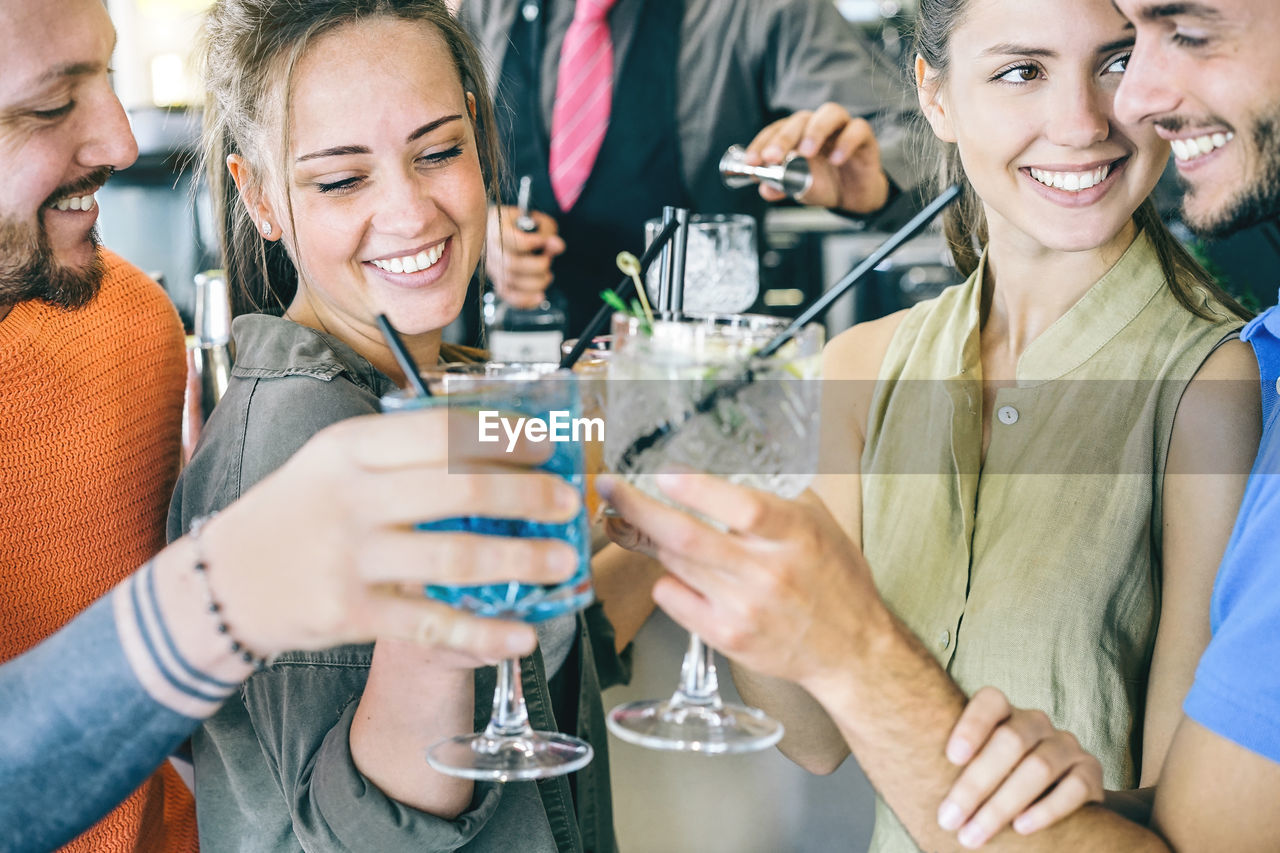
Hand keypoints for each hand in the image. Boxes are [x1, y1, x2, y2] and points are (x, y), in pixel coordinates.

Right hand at [203, 407, 580, 663]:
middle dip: (528, 494)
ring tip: (562, 562)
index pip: (442, 431)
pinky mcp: (351, 613)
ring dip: (522, 559)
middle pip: (461, 488)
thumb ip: (402, 452)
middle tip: (568, 504)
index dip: (503, 437)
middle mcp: (352, 496)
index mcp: (350, 447)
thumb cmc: (295, 512)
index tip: (545, 445)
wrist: (222, 583)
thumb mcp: (333, 461)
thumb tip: (494, 445)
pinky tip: (521, 633)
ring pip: (456, 555)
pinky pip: (433, 623)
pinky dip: (484, 632)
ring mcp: (351, 557)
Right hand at [485, 204, 565, 307]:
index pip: (511, 239)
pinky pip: (508, 296)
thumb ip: (547, 233)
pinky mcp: (498, 281)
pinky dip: (525, 300)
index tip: (546, 242)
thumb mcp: (537, 221)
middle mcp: (491, 249)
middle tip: (548, 260)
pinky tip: (539, 297)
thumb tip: (557, 246)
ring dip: (536, 283)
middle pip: (510, 264)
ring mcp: (493, 267)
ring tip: (547, 275)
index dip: (532, 243)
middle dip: (537, 266)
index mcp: (497, 227)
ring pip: (510, 282)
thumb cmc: (524, 225)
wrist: (510, 231)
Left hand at [595, 472, 883, 686]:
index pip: (741, 508)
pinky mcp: (727, 637)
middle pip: (688, 538)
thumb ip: (776, 496)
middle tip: (611, 489)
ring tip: (632, 522)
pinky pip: (673, 599)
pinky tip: (676, 572)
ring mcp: (744, 609)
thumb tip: (727, 464)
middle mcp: (768, 573)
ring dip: (648, 539)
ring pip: (674, 564)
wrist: (850, 650)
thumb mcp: (819, 523)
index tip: (663, 472)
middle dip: (638, 509)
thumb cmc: (835, 581)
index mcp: (795, 535)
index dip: (697, 489)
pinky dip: (665, 579)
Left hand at [745, 102, 889, 214]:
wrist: (855, 197)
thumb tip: (765, 189)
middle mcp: (818, 125)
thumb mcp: (799, 189)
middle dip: (784, 138)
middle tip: (773, 157)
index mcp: (797, 134)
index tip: (752, 161)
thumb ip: (781, 187)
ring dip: (815, 131)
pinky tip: (836, 160)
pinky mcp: (864, 136)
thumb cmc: (826, 184)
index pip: (776, 130)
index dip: (762, 144)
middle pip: (800, 119)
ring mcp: (842, 128)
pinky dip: (846, 143)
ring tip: (806, 153)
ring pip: (830, 113)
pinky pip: (857, 129)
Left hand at [937, 687, 1104, 847]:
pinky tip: (1021, 828)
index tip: (950, 757)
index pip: (990, 701)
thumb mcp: (975, 762)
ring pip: (1039, 767)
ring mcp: (1066, 745)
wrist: (1052, 792)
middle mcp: (1036, 722)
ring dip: (1003, 805)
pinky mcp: (1089, 772)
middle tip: (949, 819)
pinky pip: (1073, 789)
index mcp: (1006, 712)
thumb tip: (904, 776)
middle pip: (1010, 741)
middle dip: (976, 783)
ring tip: (974, 833)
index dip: (971, 725)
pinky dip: (1046, 810)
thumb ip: (953, 763)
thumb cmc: (995, 776)